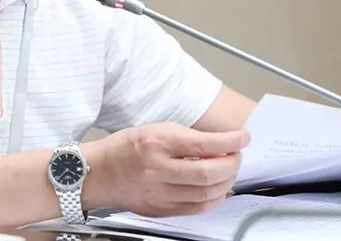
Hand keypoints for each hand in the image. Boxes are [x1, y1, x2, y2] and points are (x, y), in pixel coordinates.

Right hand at [83, 122, 249, 216]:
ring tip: (228, 171)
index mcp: (156, 143)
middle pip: (208, 173)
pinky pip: (197, 208)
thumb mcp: (154, 130)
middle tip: (237, 155)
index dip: (230, 141)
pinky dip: (214, 198)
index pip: (202, 143)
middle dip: (232, 164)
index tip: (243, 138)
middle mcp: (157, 169)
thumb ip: (186, 138)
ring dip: (227, 182)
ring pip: (206, 194)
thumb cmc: (124, 148)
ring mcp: (159, 193)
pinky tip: (217, 189)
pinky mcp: (161, 210)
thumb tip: (219, 145)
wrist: (97, 173)